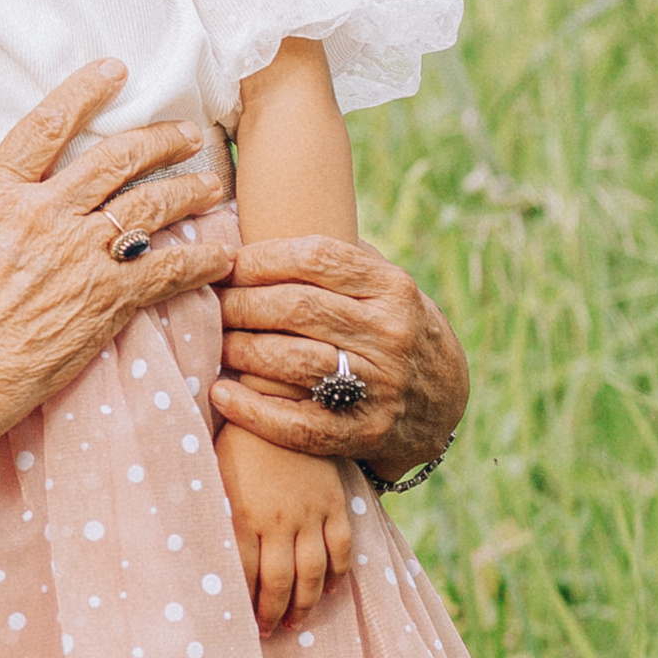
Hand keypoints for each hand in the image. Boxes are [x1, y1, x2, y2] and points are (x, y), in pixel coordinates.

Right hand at [0, 61, 233, 571]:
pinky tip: (225, 254)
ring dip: (188, 190)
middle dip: (159, 138)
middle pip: (116, 158)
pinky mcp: (107, 298)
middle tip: (186, 132)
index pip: (47, 125)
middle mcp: (44, 214)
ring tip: (212, 183)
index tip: (116, 69)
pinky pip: (168, 269)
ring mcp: (80, 254)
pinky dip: (202, 259)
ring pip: (150, 205)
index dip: (85, 90)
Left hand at [211, 235, 468, 479]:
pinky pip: (298, 424)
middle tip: (214, 305)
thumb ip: (339, 262)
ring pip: (292, 361)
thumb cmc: (394, 329)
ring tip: (218, 344)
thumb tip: (260, 225)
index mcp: (393, 287)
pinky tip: (222, 394)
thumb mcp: (387, 287)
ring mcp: (380, 386)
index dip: (260, 259)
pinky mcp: (365, 432)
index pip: (315, 258)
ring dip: (241, 350)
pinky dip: (253, 410)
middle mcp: (390, 333)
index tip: (226, 263)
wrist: (444, 402)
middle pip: (296, 308)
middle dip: (241, 304)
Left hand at [215, 424, 352, 633]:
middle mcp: (277, 520)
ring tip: (294, 623)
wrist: (277, 396)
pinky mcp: (333, 502)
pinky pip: (341, 547)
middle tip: (266, 632)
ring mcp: (310, 512)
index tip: (236, 622)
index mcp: (241, 514)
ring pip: (312, 573)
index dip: (241, 602)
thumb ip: (214, 514)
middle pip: (278, 583)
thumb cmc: (234, 436)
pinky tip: (328, 590)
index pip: (241, 573)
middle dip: (271, 613)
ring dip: (303, 605)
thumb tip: (200, 550)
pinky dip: (337, 574)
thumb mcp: (212, 474)